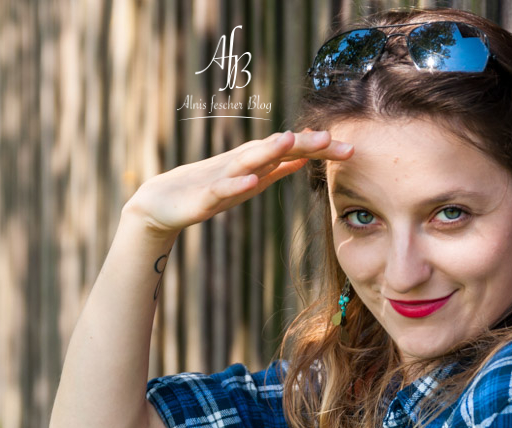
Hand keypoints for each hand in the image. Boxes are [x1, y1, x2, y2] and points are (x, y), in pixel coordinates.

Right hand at [121, 129, 353, 236]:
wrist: (159, 205)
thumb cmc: (206, 190)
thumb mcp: (248, 181)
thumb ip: (277, 168)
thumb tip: (306, 157)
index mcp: (255, 163)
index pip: (293, 151)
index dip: (320, 150)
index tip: (352, 149)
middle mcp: (241, 164)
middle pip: (276, 151)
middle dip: (304, 144)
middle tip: (332, 139)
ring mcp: (222, 178)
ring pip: (249, 162)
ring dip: (269, 151)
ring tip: (290, 141)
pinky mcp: (204, 196)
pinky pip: (222, 189)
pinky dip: (237, 183)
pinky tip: (251, 180)